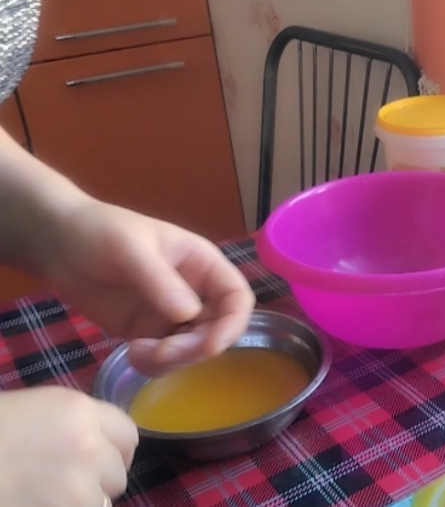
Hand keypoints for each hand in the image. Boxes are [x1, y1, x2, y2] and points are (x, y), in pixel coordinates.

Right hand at [0, 386, 138, 505]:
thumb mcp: (31, 412)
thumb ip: (71, 426)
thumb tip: (99, 448)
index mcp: (78, 410)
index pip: (128, 435)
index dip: (114, 451)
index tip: (99, 462)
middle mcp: (87, 445)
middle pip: (118, 474)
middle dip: (97, 482)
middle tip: (64, 485)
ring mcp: (75, 487)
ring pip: (101, 504)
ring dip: (80, 503)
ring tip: (44, 495)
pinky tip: (34, 502)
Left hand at [40, 200, 254, 375]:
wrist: (57, 241)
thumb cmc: (100, 231)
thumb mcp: (131, 249)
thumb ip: (160, 280)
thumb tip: (189, 314)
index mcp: (203, 264)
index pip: (237, 297)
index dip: (232, 323)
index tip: (210, 345)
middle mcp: (195, 291)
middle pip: (218, 330)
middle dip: (195, 348)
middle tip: (160, 353)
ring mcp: (171, 314)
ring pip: (193, 349)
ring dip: (174, 360)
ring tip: (138, 352)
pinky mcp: (147, 332)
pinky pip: (165, 357)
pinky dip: (155, 365)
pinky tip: (131, 354)